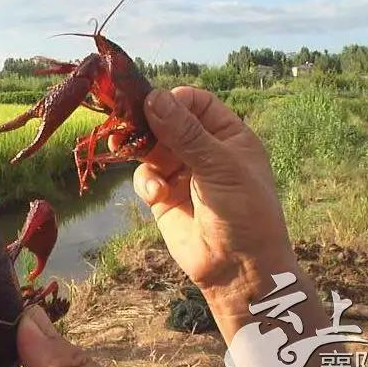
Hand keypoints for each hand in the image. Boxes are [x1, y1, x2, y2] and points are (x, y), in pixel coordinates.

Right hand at [129, 87, 367, 366]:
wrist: (238, 269)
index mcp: (227, 135)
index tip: (151, 104)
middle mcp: (203, 150)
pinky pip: (145, 177)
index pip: (195, 102)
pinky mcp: (164, 197)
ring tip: (125, 149)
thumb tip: (153, 97)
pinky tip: (156, 194)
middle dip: (147, 124)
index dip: (173, 100)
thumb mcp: (218, 166)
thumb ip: (185, 133)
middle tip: (124, 124)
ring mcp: (182, 173)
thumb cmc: (244, 211)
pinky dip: (146, 182)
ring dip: (141, 151)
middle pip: (166, 122)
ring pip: (150, 148)